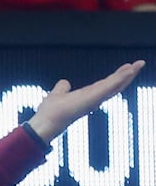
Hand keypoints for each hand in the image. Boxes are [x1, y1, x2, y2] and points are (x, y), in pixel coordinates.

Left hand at [26, 60, 145, 142]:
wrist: (46, 122)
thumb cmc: (50, 113)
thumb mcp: (57, 94)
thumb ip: (62, 88)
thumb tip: (64, 82)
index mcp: (87, 96)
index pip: (105, 84)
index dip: (116, 77)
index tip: (126, 68)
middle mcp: (93, 98)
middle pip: (114, 84)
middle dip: (127, 74)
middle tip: (139, 64)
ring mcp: (95, 98)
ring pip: (115, 84)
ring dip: (128, 74)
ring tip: (139, 64)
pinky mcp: (94, 98)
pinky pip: (110, 86)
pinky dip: (120, 79)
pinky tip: (130, 71)